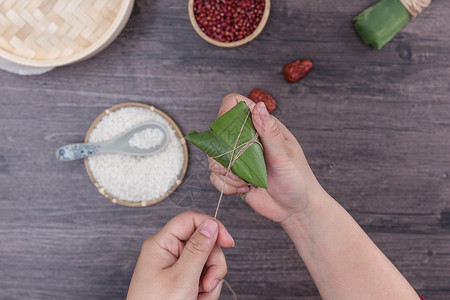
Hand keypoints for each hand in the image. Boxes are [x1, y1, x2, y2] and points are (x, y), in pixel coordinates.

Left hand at [127, 210, 233, 299]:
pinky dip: (205, 290)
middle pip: (204, 242)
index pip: (191, 220)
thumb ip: (198, 249)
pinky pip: (204, 276)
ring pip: (207, 262)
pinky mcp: (182, 279)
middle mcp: (168, 252)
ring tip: (199, 297)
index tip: (228, 242)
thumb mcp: (182, 278)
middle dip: (212, 264)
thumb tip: (211, 224)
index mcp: (161, 244)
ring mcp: (175, 266)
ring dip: (210, 281)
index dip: (212, 226)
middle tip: (207, 284)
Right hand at [209, 93, 322, 224]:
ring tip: (246, 182)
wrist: (295, 209)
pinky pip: (215, 177)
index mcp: (262, 126)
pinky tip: (244, 189)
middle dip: (223, 152)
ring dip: (226, 173)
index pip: (235, 104)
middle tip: (240, 164)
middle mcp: (247, 139)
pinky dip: (226, 186)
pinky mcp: (232, 175)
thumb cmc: (298, 179)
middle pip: (217, 132)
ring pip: (213, 157)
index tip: (231, 133)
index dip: (227, 112)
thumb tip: (258, 106)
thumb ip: (270, 131)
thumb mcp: (285, 155)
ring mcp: (238, 157)